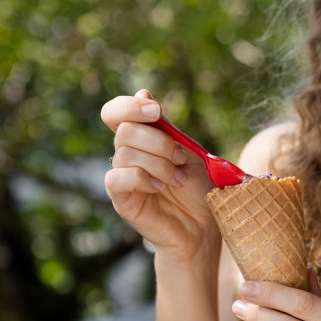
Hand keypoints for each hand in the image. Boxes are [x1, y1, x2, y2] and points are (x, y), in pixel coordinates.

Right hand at [101, 89, 217, 263]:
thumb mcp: (190, 152)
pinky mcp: (121, 199)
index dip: (129, 106)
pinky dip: (141, 178)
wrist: (203, 227)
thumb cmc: (199, 190)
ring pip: (125, 154)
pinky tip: (159, 187)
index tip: (156, 111)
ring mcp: (123, 177)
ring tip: (177, 179)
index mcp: (142, 138)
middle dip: (159, 142)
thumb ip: (168, 128)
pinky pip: (116, 179)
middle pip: (125, 130)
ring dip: (158, 163)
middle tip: (181, 159)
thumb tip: (143, 92)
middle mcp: (127, 154)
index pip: (116, 112)